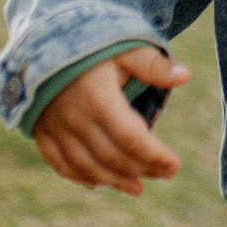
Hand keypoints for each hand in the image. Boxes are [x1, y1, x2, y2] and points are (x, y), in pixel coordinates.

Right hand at [32, 47, 190, 195]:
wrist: (42, 38)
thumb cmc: (92, 43)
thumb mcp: (125, 49)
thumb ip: (153, 65)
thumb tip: (186, 75)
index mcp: (98, 97)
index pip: (131, 137)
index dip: (154, 155)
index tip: (175, 165)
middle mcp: (74, 117)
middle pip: (111, 155)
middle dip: (141, 169)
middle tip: (165, 175)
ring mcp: (53, 126)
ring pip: (85, 165)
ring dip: (112, 180)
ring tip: (138, 188)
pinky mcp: (40, 130)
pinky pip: (58, 162)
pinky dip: (78, 176)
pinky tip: (98, 183)